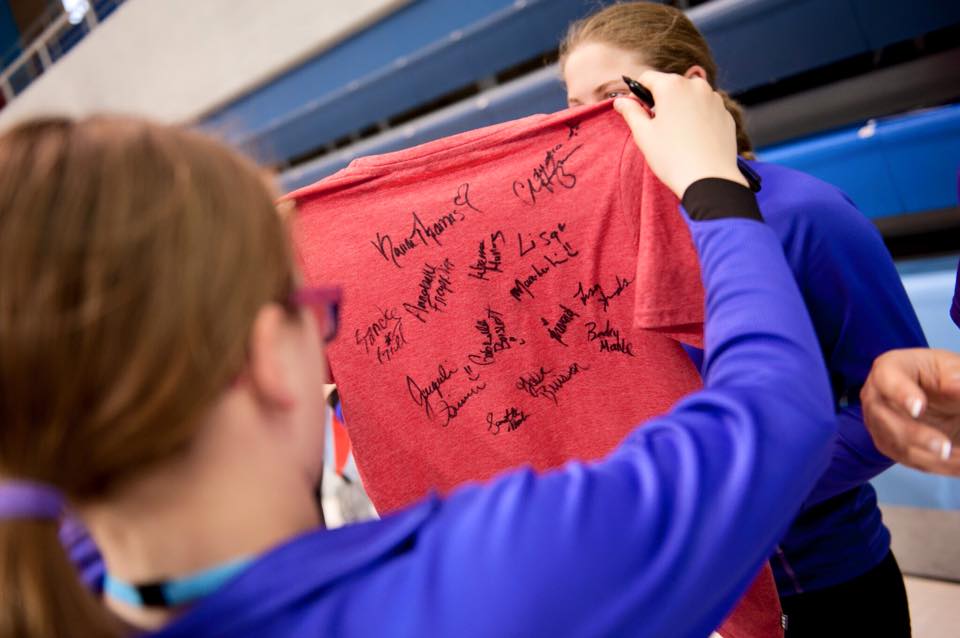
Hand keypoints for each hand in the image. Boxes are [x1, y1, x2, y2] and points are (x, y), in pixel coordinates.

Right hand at [613, 71, 745, 198]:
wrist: (710, 179)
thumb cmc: (672, 157)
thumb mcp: (643, 134)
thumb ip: (631, 112)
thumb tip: (621, 101)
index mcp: (672, 86)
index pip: (647, 77)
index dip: (637, 92)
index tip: (636, 110)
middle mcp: (696, 85)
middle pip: (671, 85)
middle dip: (660, 100)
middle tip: (655, 126)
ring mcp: (714, 99)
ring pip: (690, 97)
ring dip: (680, 108)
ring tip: (676, 135)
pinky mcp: (726, 114)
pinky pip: (706, 110)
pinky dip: (697, 118)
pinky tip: (693, 140)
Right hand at [860, 348, 959, 475]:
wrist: (946, 400)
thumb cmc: (945, 376)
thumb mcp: (956, 370)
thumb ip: (956, 377)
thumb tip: (957, 386)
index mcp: (890, 368)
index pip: (887, 379)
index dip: (900, 394)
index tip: (919, 408)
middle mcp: (875, 396)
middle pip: (885, 418)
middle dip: (916, 435)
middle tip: (945, 447)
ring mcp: (878, 422)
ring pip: (897, 444)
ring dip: (931, 456)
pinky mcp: (890, 444)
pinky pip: (911, 460)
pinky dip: (938, 465)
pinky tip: (959, 463)